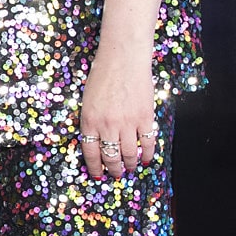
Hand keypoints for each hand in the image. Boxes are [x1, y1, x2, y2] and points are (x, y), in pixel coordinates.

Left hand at [78, 45, 159, 179]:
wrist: (123, 60)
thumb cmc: (102, 76)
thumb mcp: (87, 101)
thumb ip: (91, 121)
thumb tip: (97, 142)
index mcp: (89, 120)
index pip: (90, 151)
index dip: (95, 166)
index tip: (97, 174)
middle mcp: (107, 125)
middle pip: (110, 156)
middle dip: (112, 169)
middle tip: (115, 175)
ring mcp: (127, 122)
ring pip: (129, 153)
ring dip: (130, 164)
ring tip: (130, 169)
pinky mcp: (145, 118)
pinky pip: (148, 142)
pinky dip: (148, 154)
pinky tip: (147, 160)